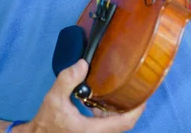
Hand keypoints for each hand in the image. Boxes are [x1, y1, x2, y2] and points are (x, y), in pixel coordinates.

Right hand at [27, 59, 144, 132]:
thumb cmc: (46, 122)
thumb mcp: (54, 99)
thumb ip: (67, 80)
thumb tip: (83, 64)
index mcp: (92, 130)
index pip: (124, 122)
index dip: (137, 109)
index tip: (144, 94)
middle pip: (124, 123)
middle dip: (130, 105)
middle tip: (134, 85)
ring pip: (116, 124)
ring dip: (118, 108)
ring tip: (119, 89)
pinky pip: (107, 124)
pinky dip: (108, 112)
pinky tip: (100, 100)